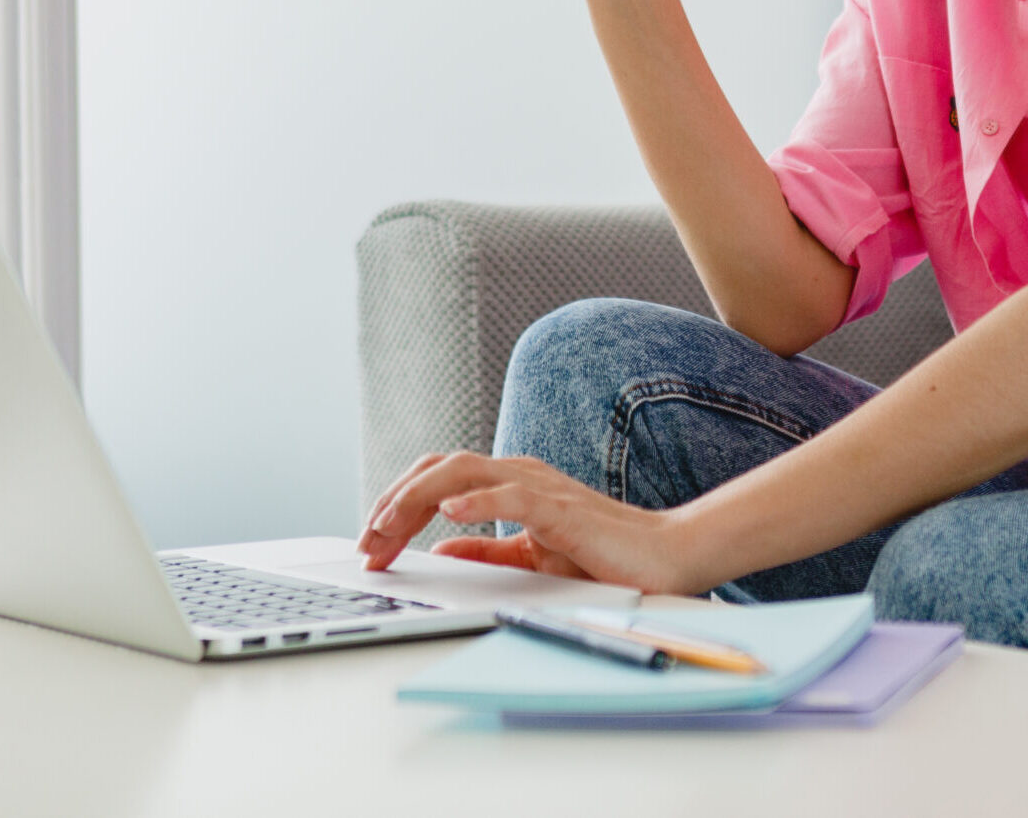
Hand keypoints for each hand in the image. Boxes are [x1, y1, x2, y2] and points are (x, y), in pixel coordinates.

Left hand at [356, 450, 702, 593]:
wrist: (661, 558)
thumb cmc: (602, 553)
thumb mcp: (530, 556)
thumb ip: (487, 550)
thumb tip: (441, 548)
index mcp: (510, 483)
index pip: (440, 479)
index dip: (398, 504)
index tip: (371, 543)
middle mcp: (520, 474)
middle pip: (441, 468)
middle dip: (395, 501)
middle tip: (366, 541)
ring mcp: (541, 485)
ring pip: (465, 472)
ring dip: (419, 498)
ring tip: (388, 524)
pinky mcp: (562, 507)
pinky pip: (513, 496)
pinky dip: (477, 500)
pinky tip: (450, 513)